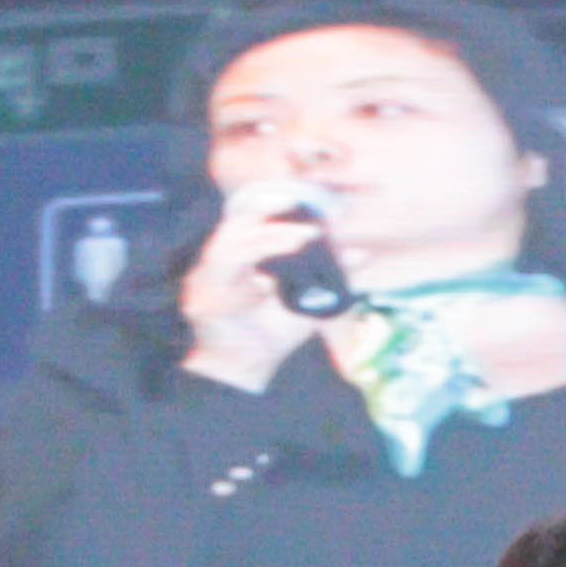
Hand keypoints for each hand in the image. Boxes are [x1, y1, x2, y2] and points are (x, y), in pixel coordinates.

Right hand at [175, 194, 333, 390]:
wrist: (248, 370)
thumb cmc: (275, 334)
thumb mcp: (311, 301)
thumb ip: (331, 276)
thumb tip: (361, 252)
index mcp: (243, 253)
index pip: (253, 216)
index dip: (273, 203)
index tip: (304, 196)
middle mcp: (222, 258)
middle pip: (237, 219)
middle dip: (267, 208)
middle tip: (301, 208)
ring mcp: (208, 274)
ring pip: (231, 239)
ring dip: (269, 236)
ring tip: (305, 236)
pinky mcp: (204, 293)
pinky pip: (225, 264)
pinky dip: (252, 258)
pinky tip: (276, 265)